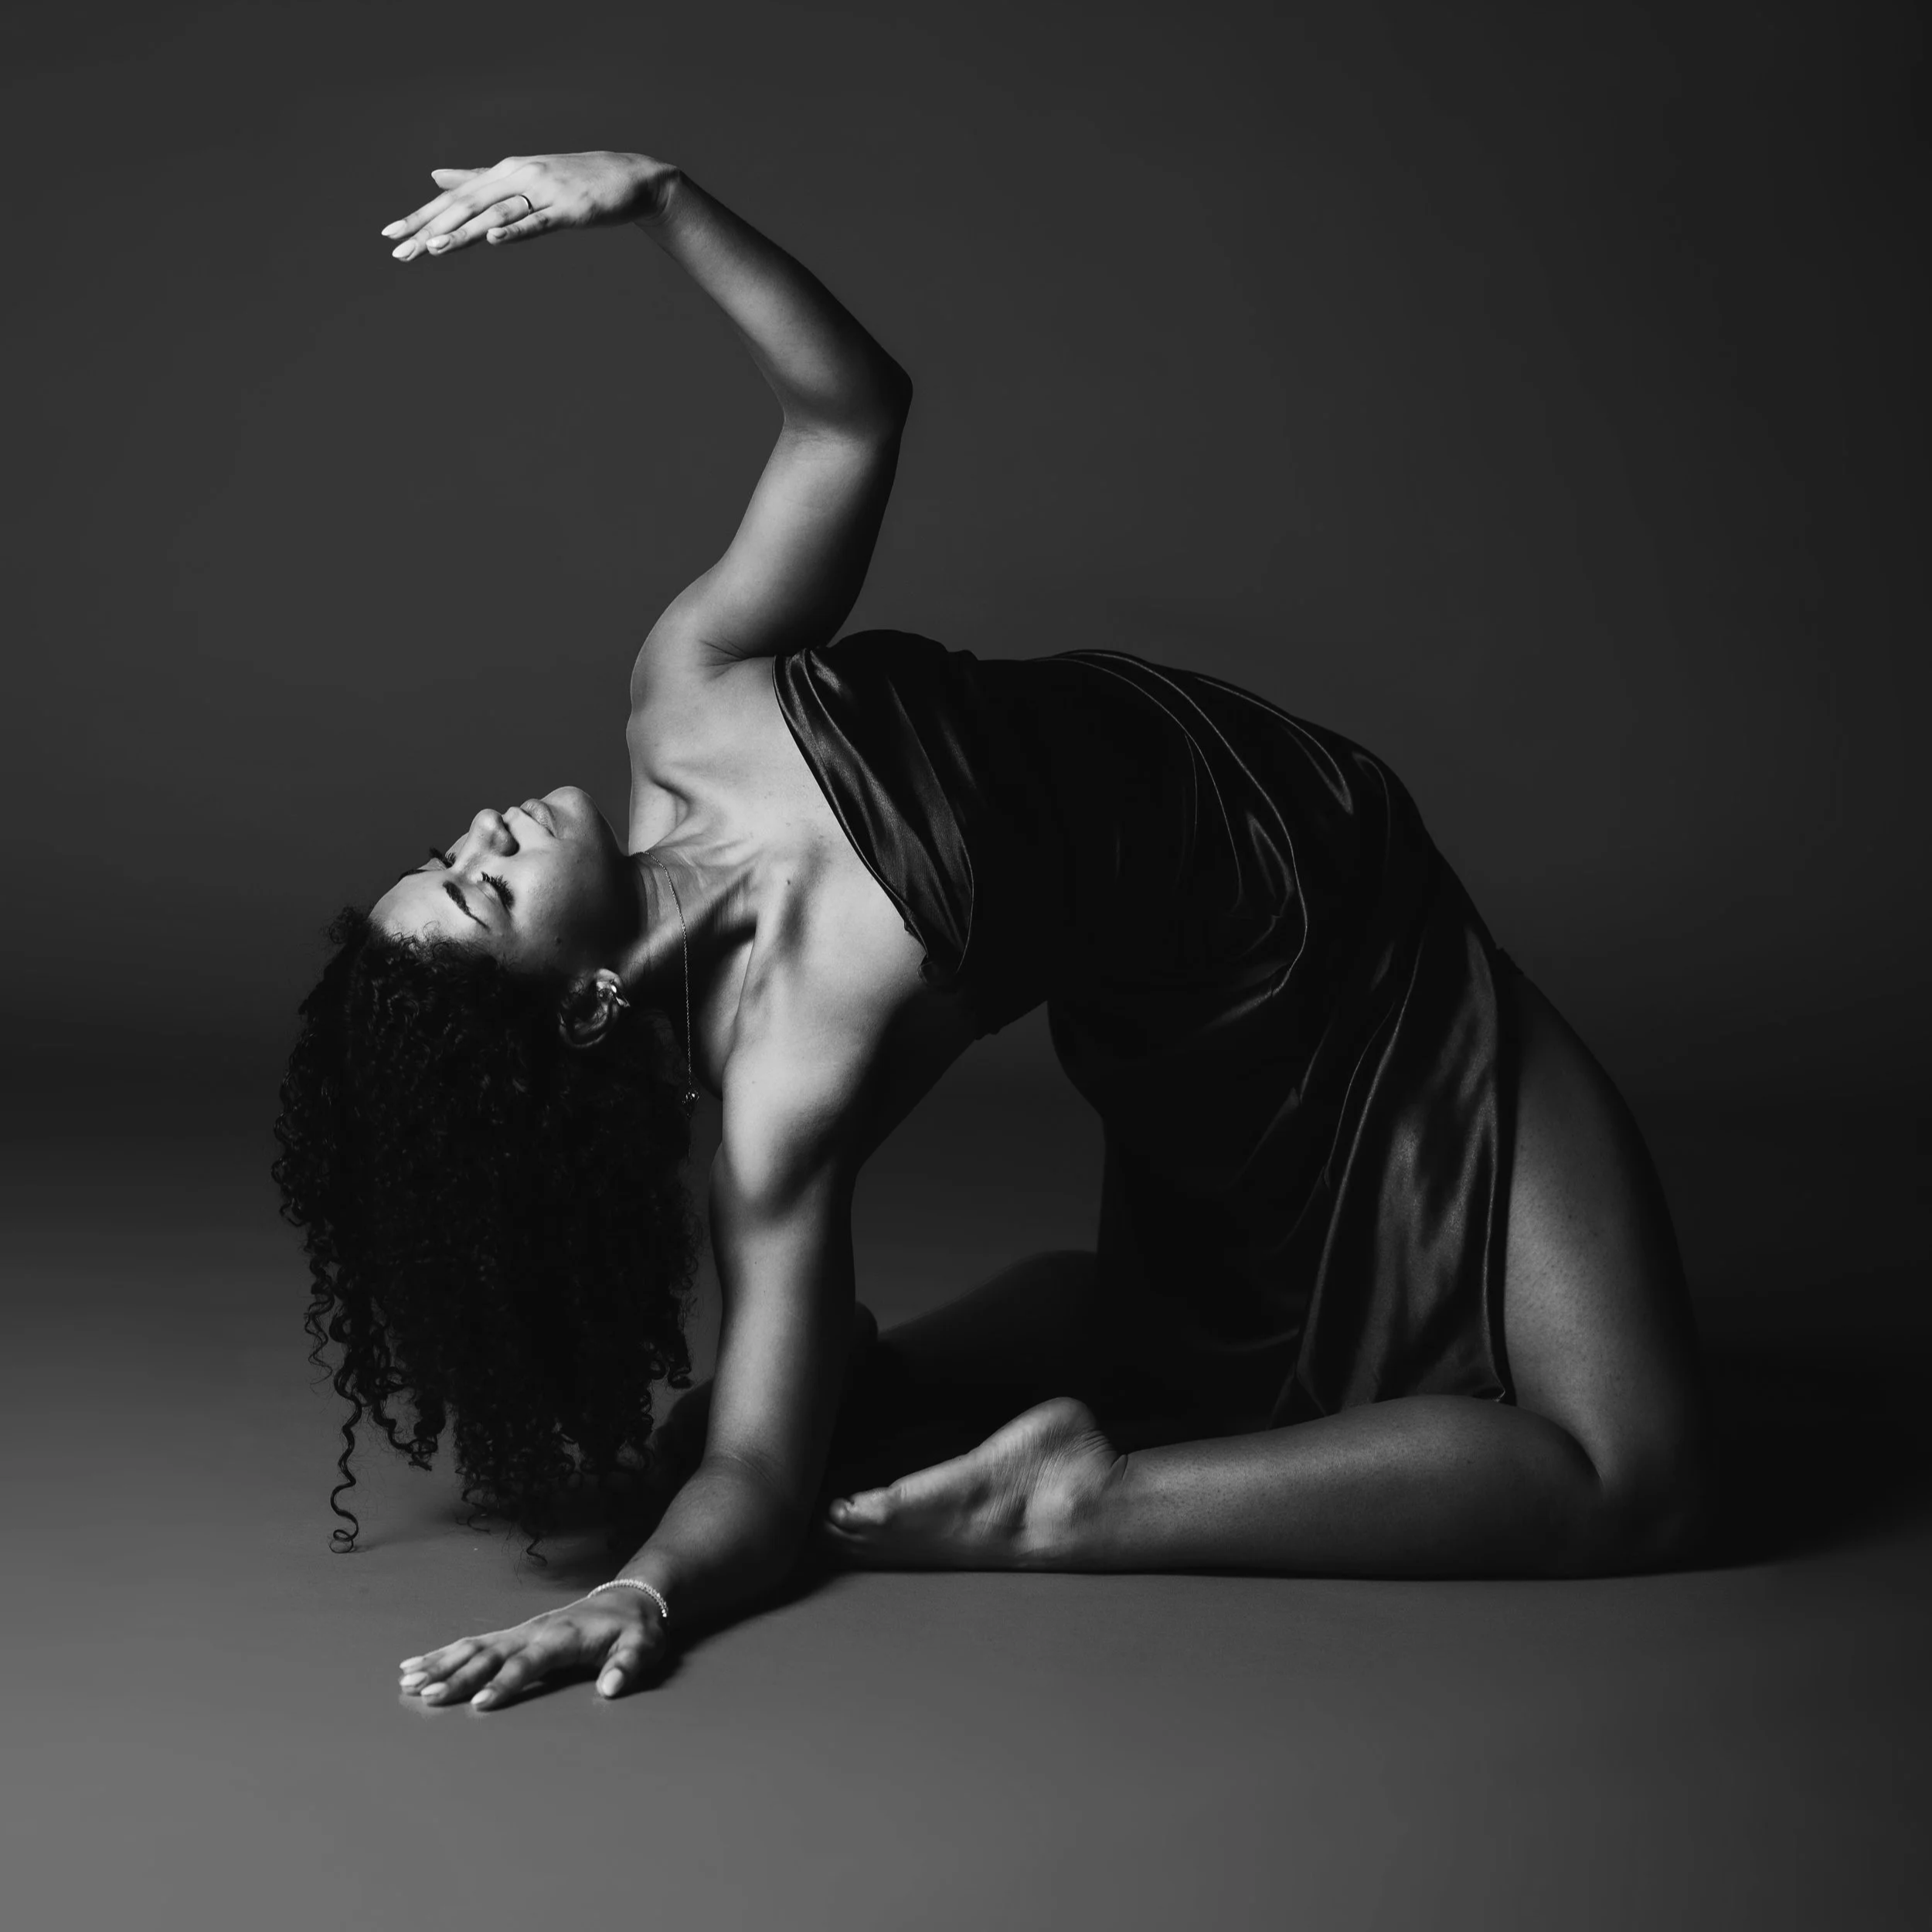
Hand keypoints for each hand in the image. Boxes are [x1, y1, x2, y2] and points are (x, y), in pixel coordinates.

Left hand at [381, 150, 675, 260]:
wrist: (629, 179)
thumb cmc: (574, 182)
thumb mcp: (521, 178)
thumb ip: (478, 180)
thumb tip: (436, 176)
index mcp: (502, 172)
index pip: (453, 198)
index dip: (420, 216)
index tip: (390, 235)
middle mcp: (516, 176)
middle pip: (465, 205)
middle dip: (430, 228)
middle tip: (398, 250)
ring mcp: (542, 192)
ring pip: (495, 215)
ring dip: (463, 232)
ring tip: (432, 248)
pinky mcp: (567, 210)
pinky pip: (535, 222)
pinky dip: (514, 230)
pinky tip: (492, 240)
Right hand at [397, 1586, 667, 1709]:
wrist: (630, 1601)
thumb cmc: (635, 1629)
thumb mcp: (644, 1645)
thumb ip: (628, 1665)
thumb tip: (612, 1688)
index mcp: (562, 1637)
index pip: (529, 1662)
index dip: (506, 1682)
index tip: (480, 1704)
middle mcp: (534, 1631)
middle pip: (491, 1654)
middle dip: (458, 1675)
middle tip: (425, 1696)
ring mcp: (521, 1630)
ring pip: (474, 1646)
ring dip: (441, 1663)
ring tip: (406, 1681)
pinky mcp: (514, 1634)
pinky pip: (474, 1642)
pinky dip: (444, 1653)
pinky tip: (416, 1665)